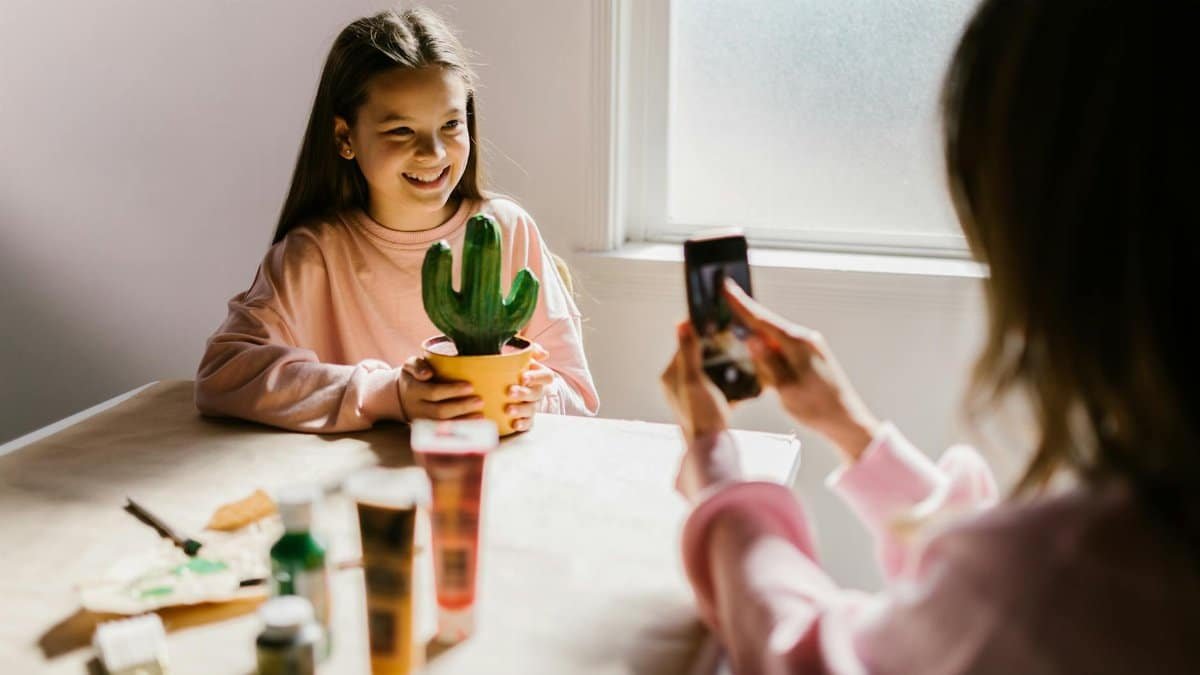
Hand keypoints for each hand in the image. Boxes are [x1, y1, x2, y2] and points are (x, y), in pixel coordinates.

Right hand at [398, 356, 482, 421]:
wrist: (398, 398)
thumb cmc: (411, 377)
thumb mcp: (408, 366)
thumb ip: (416, 365)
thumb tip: (427, 374)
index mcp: (413, 390)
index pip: (433, 392)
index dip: (452, 391)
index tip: (470, 386)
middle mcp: (417, 408)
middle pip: (440, 411)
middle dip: (461, 407)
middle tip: (480, 400)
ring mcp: (424, 421)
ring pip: (443, 424)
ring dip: (463, 421)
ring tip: (481, 414)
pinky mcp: (430, 429)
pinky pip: (446, 431)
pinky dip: (461, 428)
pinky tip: (476, 424)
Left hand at [505, 343, 553, 431]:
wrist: (499, 381)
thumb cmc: (509, 365)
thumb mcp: (516, 352)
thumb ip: (529, 349)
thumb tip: (543, 354)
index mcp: (538, 375)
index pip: (546, 376)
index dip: (537, 377)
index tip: (523, 377)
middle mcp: (538, 391)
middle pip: (537, 393)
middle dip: (524, 393)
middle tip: (510, 392)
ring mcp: (532, 405)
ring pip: (532, 409)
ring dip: (521, 410)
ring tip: (508, 410)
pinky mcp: (525, 418)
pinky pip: (528, 423)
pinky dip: (522, 424)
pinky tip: (514, 423)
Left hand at [661, 320, 741, 499]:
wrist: (712, 449)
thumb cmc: (701, 416)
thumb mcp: (695, 380)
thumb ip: (688, 352)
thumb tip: (681, 324)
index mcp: (670, 377)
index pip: (684, 346)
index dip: (700, 335)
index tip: (717, 326)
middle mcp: (677, 385)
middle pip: (699, 357)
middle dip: (716, 351)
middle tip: (733, 344)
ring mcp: (692, 395)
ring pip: (710, 371)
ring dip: (724, 366)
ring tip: (739, 361)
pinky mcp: (706, 405)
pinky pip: (718, 386)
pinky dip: (729, 383)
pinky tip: (742, 381)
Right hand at [723, 279, 879, 460]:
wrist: (847, 420)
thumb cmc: (819, 408)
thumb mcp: (787, 389)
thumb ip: (768, 363)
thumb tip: (751, 340)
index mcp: (798, 344)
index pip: (762, 320)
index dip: (741, 304)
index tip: (726, 287)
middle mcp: (805, 339)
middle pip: (767, 324)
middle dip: (744, 316)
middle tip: (723, 303)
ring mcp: (809, 346)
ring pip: (774, 337)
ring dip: (757, 337)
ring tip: (741, 339)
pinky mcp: (810, 355)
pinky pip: (782, 347)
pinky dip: (769, 350)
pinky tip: (762, 358)